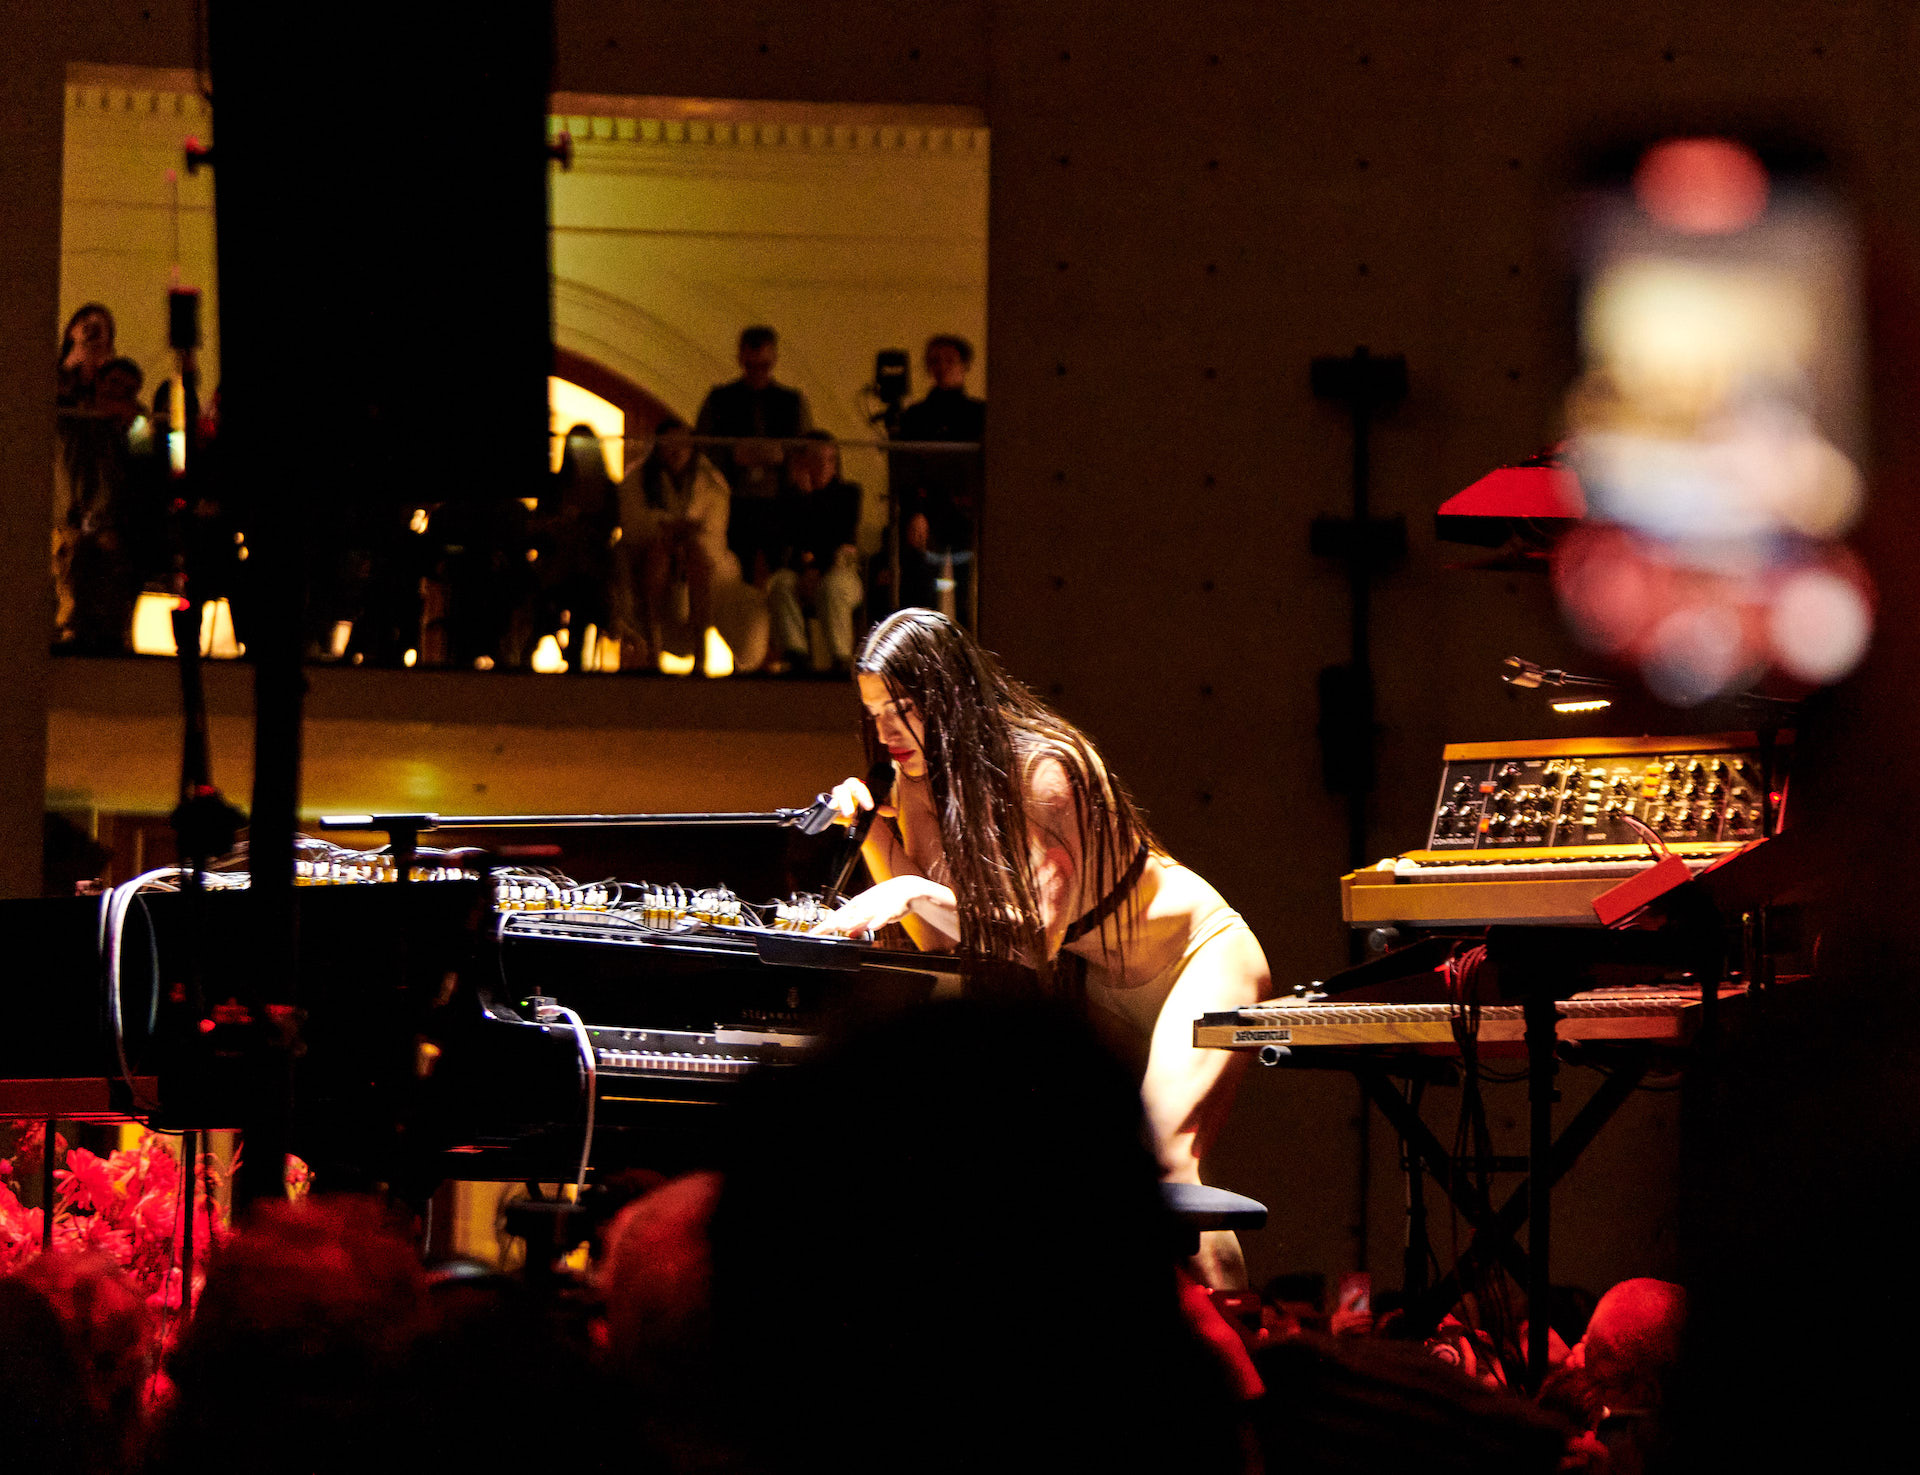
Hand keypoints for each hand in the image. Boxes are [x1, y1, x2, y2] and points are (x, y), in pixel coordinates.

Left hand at [812, 874, 936, 936]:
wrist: (908, 889)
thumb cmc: (887, 901)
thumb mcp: (871, 913)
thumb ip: (860, 924)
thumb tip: (848, 934)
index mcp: (858, 905)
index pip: (839, 916)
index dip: (826, 925)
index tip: (814, 934)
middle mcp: (865, 906)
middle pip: (847, 916)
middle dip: (834, 924)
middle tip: (820, 931)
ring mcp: (878, 907)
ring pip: (863, 916)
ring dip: (852, 922)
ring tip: (840, 927)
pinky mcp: (892, 910)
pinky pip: (885, 916)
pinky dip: (879, 921)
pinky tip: (873, 926)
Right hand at [827, 772, 895, 827]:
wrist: (851, 813)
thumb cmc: (861, 805)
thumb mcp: (872, 807)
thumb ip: (881, 808)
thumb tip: (893, 812)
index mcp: (855, 787)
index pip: (858, 787)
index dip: (864, 796)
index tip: (870, 807)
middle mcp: (844, 790)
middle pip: (843, 790)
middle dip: (848, 801)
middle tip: (853, 813)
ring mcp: (835, 798)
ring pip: (835, 797)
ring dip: (841, 805)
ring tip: (847, 815)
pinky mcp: (830, 808)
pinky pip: (828, 807)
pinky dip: (831, 809)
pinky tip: (834, 813)